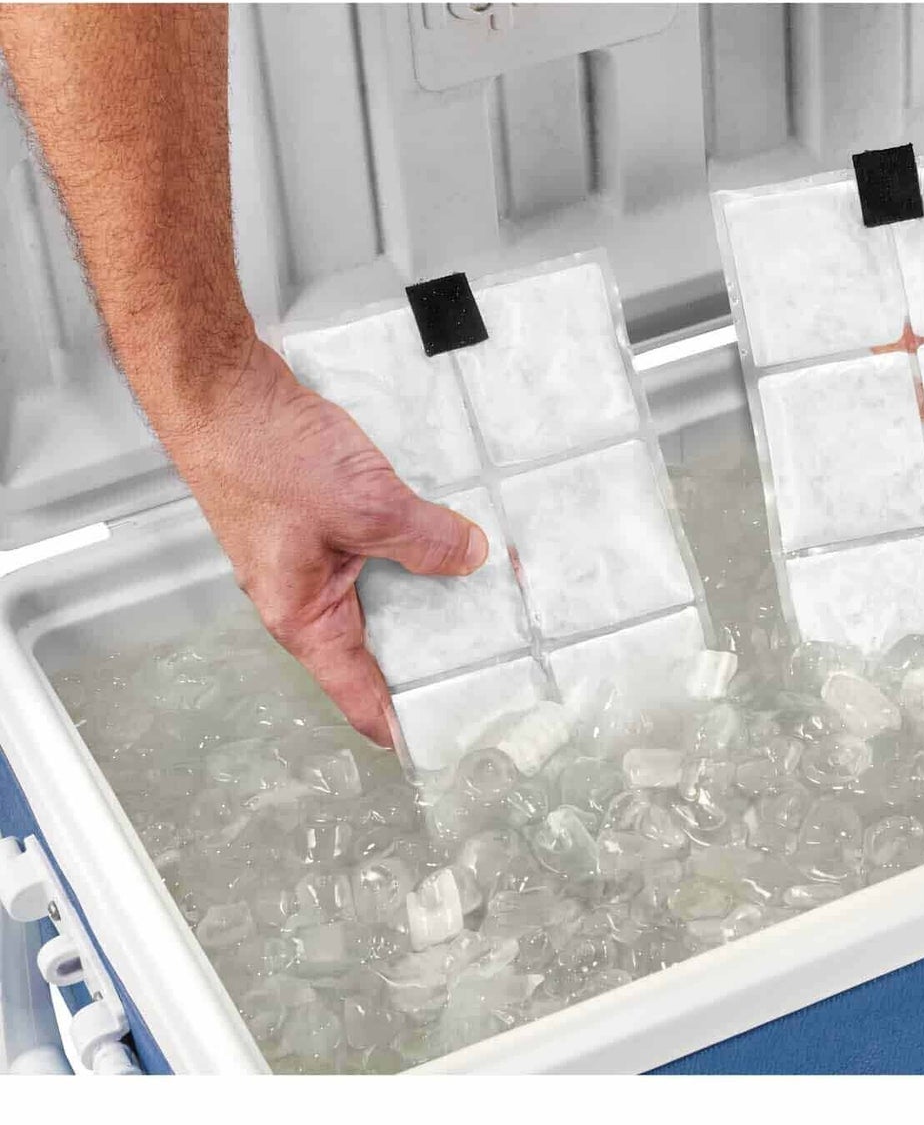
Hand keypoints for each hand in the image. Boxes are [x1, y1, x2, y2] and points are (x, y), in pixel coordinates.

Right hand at [165, 340, 488, 746]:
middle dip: (436, 654)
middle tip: (499, 663)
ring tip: (494, 606)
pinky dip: (417, 555)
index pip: (359, 695)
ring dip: (432, 598)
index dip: (404, 722)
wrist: (225, 390)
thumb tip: (473, 559)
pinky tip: (457, 543)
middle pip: (380, 648)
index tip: (451, 734)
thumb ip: (424, 539)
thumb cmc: (265, 455)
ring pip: (385, 597)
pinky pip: (378, 555)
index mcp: (305, 618)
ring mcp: (314, 560)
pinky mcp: (323, 524)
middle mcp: (307, 598)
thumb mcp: (365, 505)